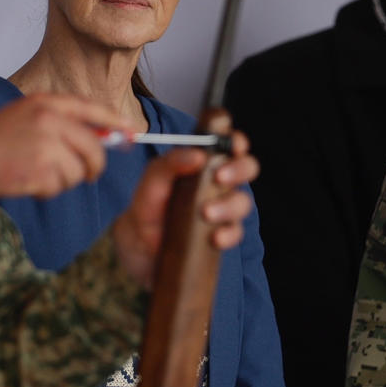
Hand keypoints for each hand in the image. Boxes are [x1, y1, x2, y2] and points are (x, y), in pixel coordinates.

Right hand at [0, 94, 120, 198]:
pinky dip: (48, 190)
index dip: (115, 122)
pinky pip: (61, 186)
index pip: (91, 109)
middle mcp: (48, 119)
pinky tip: (27, 181)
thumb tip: (103, 139)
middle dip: (93, 166)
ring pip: (79, 170)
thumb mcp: (24, 117)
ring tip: (35, 172)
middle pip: (93, 147)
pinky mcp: (41, 169)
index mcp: (44, 102)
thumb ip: (61, 123)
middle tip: (87, 175)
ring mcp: (46, 144)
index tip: (132, 134)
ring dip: (62, 180)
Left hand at [109, 132, 258, 287]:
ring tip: (206, 213)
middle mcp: (218, 182)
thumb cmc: (147, 207)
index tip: (233, 145)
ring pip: (242, 201)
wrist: (138, 246)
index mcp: (203, 162)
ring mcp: (223, 208)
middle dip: (239, 169)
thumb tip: (197, 156)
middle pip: (246, 168)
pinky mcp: (222, 234)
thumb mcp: (151, 182)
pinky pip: (235, 232)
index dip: (236, 140)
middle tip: (219, 177)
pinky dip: (228, 234)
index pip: (228, 143)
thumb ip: (169, 164)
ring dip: (229, 205)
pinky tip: (215, 238)